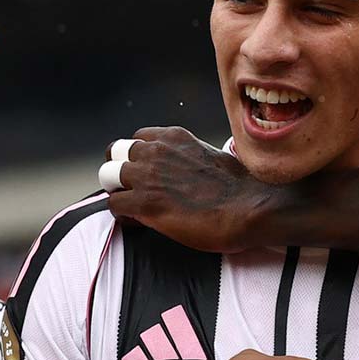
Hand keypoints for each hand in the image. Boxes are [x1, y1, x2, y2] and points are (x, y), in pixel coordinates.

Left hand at [104, 127, 278, 251]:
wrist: (250, 207)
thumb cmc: (240, 188)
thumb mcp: (210, 156)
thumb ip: (187, 158)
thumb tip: (182, 172)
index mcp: (174, 137)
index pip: (136, 139)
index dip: (136, 158)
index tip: (144, 174)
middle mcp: (157, 150)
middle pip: (115, 151)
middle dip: (118, 170)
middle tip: (131, 190)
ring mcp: (148, 175)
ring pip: (108, 176)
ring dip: (118, 191)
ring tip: (133, 207)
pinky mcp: (145, 203)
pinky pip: (114, 205)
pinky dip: (123, 215)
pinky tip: (139, 223)